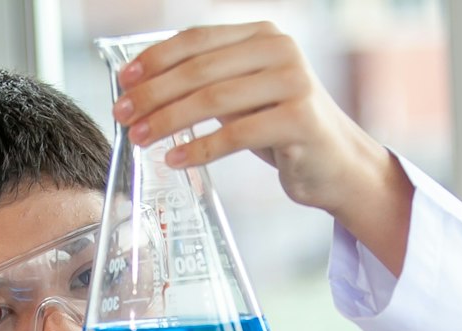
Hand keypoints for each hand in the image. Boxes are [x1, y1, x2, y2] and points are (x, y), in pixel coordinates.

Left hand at [111, 23, 413, 271]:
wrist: (339, 164)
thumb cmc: (285, 130)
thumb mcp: (246, 95)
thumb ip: (209, 82)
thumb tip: (142, 88)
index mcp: (262, 35)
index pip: (197, 40)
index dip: (155, 59)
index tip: (123, 81)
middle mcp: (280, 50)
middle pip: (200, 70)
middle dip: (153, 94)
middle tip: (123, 116)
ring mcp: (293, 82)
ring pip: (213, 100)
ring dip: (169, 121)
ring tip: (141, 139)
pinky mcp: (300, 119)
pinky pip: (236, 134)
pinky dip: (200, 149)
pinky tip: (175, 159)